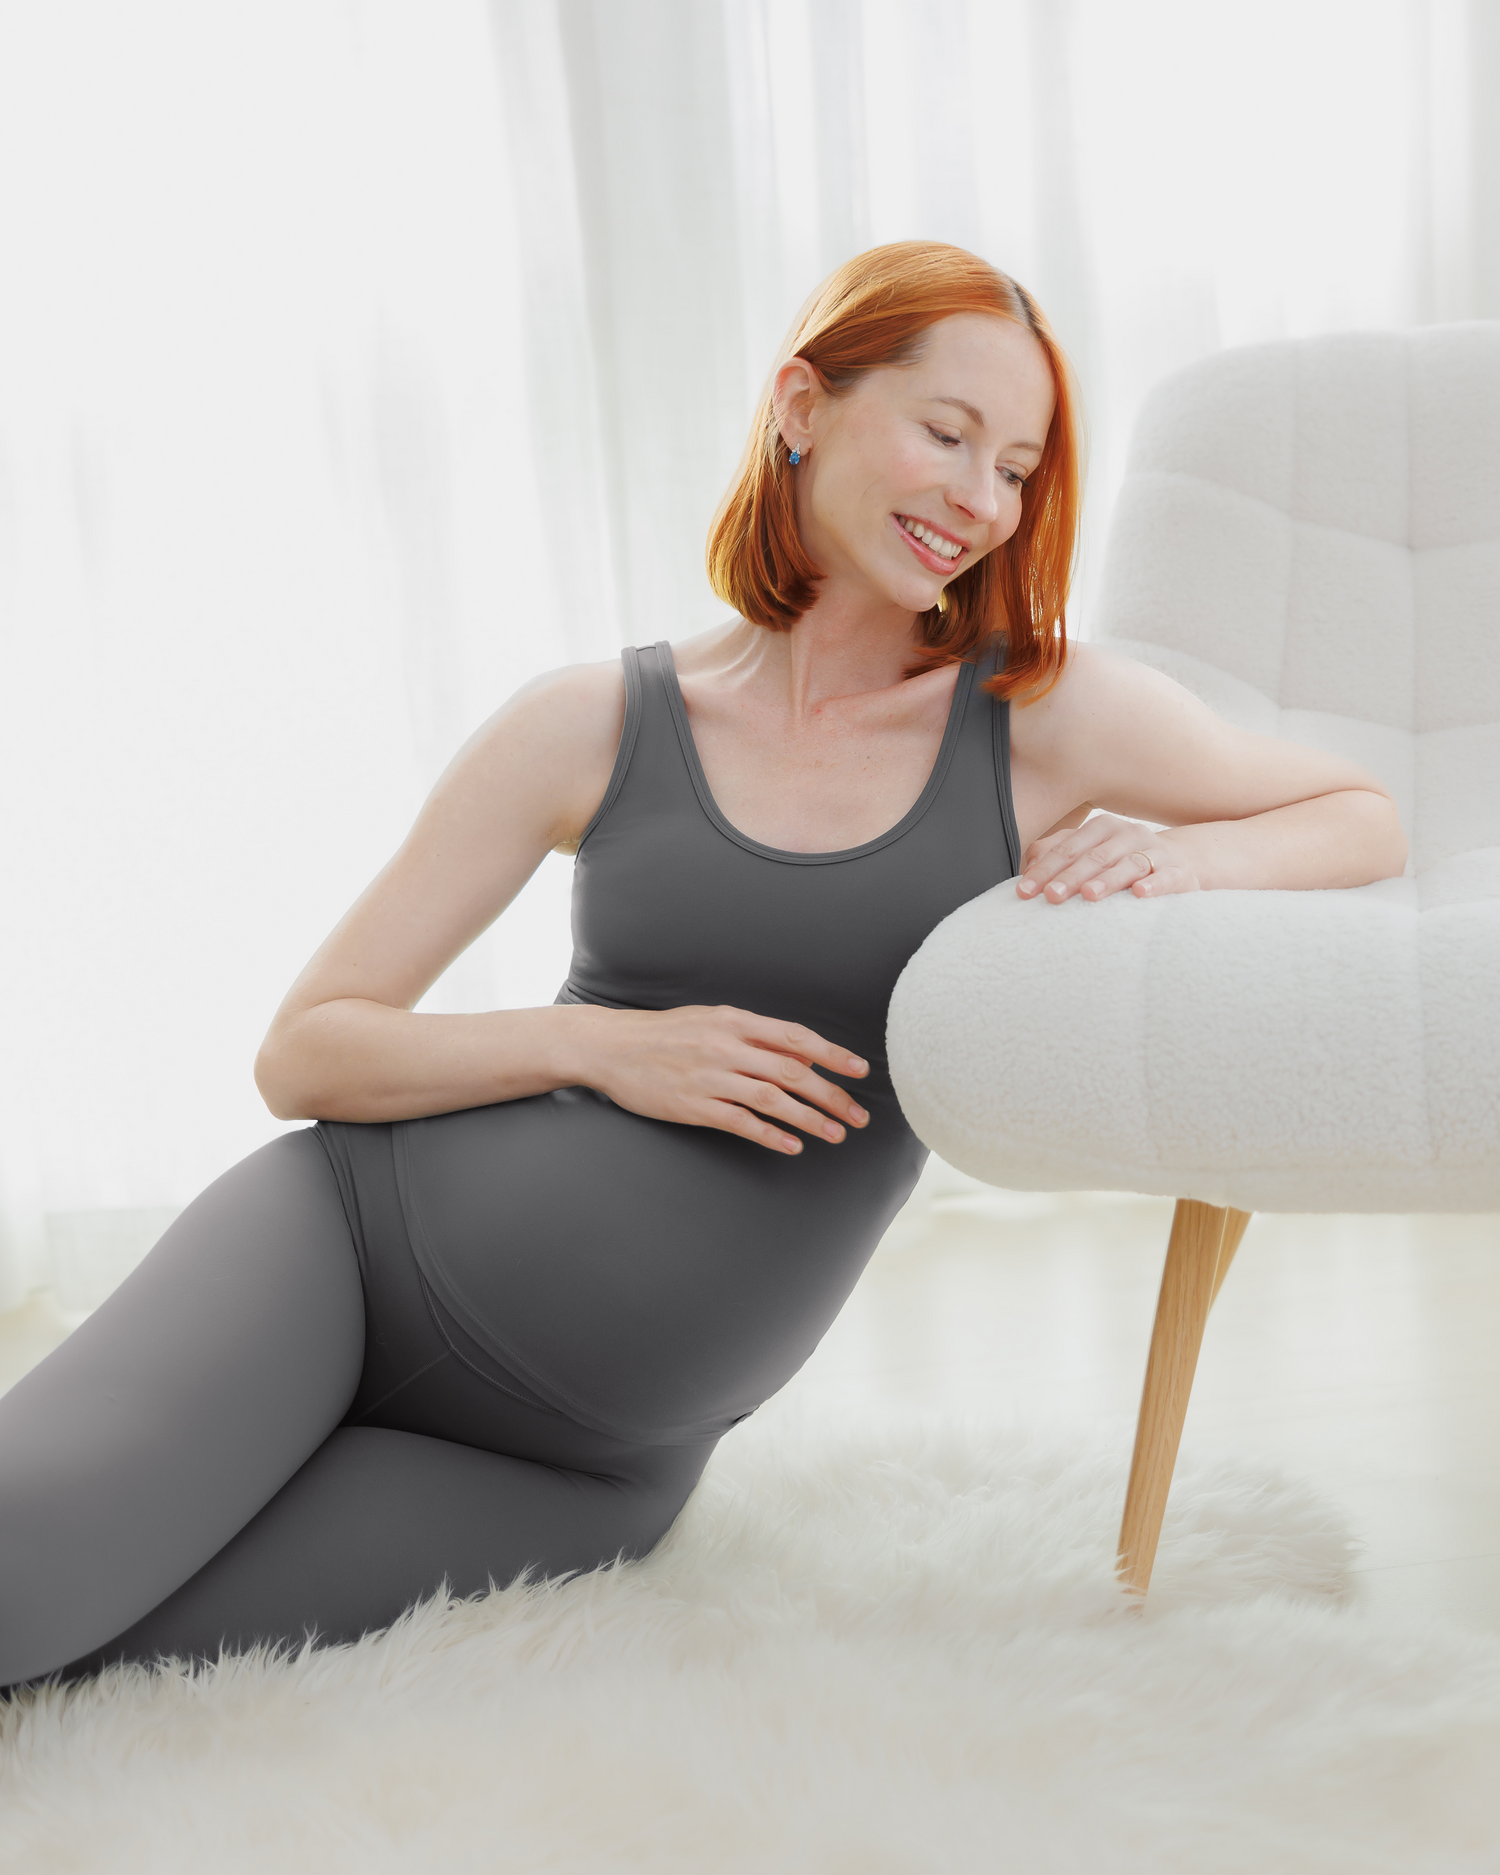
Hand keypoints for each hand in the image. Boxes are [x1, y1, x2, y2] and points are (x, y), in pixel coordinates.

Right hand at [582, 1004, 870, 1154]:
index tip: (861, 1071)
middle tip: (858, 1116)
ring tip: (835, 1135)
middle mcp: (727, 1047)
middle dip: (832, 1095)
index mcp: (735, 1021)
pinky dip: (771, 1135)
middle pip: (794, 1072)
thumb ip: (753, 1032)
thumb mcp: (712, 1019)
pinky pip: (741, 1123)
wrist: (612, 1047)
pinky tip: (792, 1147)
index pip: (797, 1037)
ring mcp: (711, 1077)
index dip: (833, 1054)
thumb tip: (798, 1049)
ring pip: (774, 1099)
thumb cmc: (667, 1033)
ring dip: (810, 1120)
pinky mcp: (694, 1106)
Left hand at [1015, 813, 1200, 903]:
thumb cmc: (1123, 860)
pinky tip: (1140, 894)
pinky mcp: (1178, 872)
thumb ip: (1058, 854)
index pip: (1066, 849)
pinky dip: (1153, 885)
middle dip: (1070, 876)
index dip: (1044, 869)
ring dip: (1107, 880)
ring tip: (1089, 895)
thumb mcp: (1091, 852)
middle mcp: (1127, 835)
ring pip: (1128, 865)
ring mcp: (1154, 852)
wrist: (1181, 861)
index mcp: (1101, 828)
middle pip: (1094, 856)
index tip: (1025, 891)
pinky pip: (1165, 878)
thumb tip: (1027, 869)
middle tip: (1051, 896)